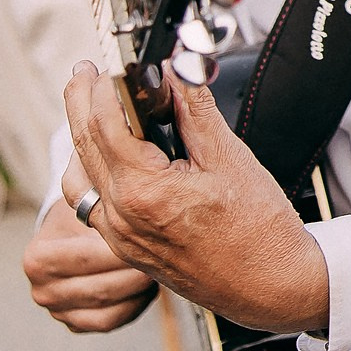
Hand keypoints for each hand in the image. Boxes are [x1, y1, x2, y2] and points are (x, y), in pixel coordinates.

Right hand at [23, 181, 156, 333]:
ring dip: (140, 290)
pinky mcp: (76, 324)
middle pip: (103, 288)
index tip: (155, 236)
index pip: (89, 258)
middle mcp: (41, 290)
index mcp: (38, 258)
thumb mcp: (89, 196)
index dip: (126, 248)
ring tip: (162, 267)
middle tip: (170, 255)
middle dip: (139, 271)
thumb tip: (138, 192)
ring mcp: (58, 310)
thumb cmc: (86, 206)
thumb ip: (106, 196)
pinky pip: (111, 321)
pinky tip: (148, 286)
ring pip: (110, 310)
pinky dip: (134, 306)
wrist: (74, 227)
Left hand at [59, 61, 330, 335]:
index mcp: (143, 192)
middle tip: (84, 72)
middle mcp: (121, 218)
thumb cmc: (258, 230)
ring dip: (81, 139)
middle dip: (81, 102)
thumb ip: (194, 109)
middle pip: (84, 146)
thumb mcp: (229, 157)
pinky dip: (89, 175)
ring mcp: (119, 238)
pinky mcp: (127, 250)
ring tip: (90, 110)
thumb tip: (177, 71)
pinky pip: (91, 206)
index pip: (105, 123)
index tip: (115, 64)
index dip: (106, 86)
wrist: (271, 286)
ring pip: (79, 179)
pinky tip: (104, 160)